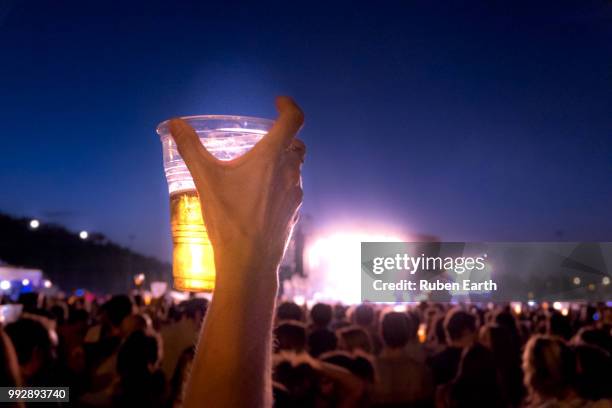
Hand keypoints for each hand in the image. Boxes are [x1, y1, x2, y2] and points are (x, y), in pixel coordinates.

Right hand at [169, 96, 304, 285]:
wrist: (249, 263)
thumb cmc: (228, 219)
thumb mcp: (204, 179)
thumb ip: (190, 147)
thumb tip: (175, 123)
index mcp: (272, 157)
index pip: (293, 120)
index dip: (288, 106)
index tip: (278, 102)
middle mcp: (290, 172)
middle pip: (295, 144)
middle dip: (281, 138)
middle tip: (260, 142)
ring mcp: (296, 194)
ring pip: (294, 169)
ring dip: (279, 164)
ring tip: (254, 173)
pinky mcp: (294, 213)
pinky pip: (291, 190)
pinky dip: (279, 185)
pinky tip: (258, 199)